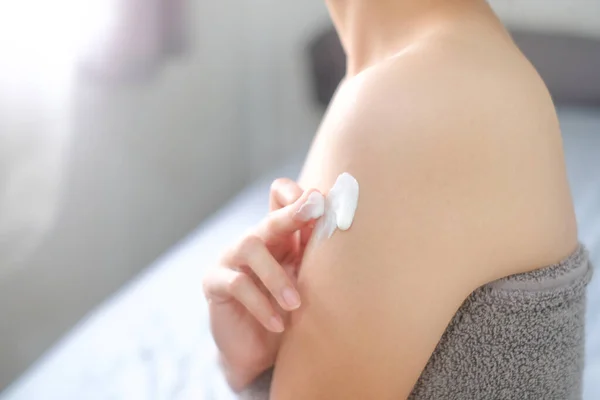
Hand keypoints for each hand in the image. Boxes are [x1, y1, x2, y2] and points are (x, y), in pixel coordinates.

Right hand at [202, 179, 323, 390]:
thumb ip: (315, 254)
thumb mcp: (305, 281)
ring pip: (250, 246)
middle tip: (315, 208)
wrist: (258, 351)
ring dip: (276, 276)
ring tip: (295, 304)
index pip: (281, 198)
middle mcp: (254, 239)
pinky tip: (277, 324)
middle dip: (293, 213)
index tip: (322, 201)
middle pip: (270, 218)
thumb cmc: (287, 311)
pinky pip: (237, 284)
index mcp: (279, 235)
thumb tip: (338, 227)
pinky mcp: (214, 282)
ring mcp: (230, 257)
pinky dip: (261, 304)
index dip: (297, 196)